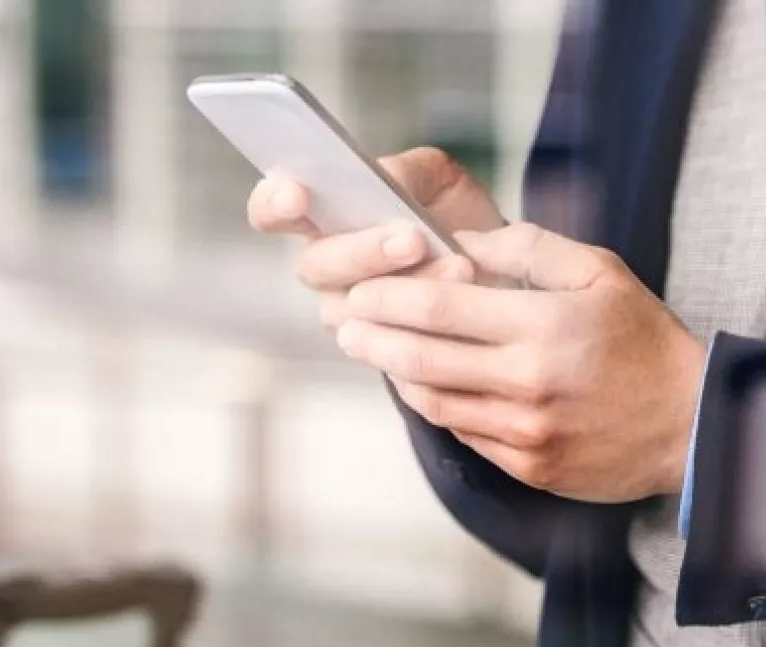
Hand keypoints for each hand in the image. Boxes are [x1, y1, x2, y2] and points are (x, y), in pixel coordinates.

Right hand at [247, 147, 503, 330]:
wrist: (494, 269)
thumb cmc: (449, 216)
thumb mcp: (434, 178)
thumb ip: (403, 173)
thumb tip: (384, 181)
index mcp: (321, 218)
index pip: (272, 211)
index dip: (274, 204)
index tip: (297, 195)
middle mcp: (326, 271)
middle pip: (318, 267)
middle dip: (364, 252)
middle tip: (412, 240)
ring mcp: (350, 316)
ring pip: (356, 312)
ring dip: (408, 291)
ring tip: (459, 268)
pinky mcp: (384, 353)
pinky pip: (393, 348)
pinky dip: (428, 327)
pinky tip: (462, 305)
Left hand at [338, 223, 706, 502]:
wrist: (690, 425)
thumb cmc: (644, 340)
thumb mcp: (601, 272)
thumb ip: (530, 246)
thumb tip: (462, 241)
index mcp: (543, 326)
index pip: (439, 306)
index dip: (388, 296)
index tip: (361, 289)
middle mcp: (527, 383)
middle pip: (420, 359)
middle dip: (372, 338)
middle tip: (345, 322)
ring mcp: (525, 432)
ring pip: (433, 401)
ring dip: (395, 375)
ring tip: (372, 351)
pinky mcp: (528, 465)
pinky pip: (462, 432)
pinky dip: (433, 406)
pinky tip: (420, 385)